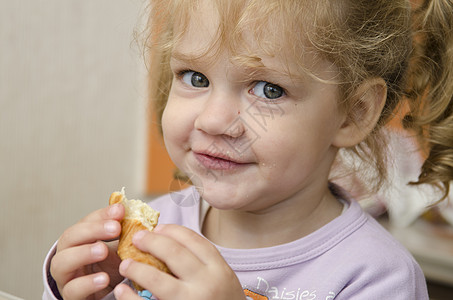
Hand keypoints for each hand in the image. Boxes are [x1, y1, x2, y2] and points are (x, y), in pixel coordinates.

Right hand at [50, 203, 124, 299]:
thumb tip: (142, 217)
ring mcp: (66, 276)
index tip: (120, 211)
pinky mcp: (71, 296)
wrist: (107, 294)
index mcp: (80, 239)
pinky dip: (87, 283)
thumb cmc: (111, 267)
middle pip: (69, 237)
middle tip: (115, 228)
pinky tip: (104, 278)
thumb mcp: (118, 248)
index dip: (102, 215)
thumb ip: (125, 233)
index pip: (85, 221)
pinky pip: (72, 290)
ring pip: (61, 262)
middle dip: (92, 230)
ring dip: (83, 254)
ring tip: (103, 250)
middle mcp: (68, 255)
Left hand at [113, 224, 245, 299]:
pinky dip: (130, 298)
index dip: (172, 230)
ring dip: (137, 268)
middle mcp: (206, 284)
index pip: (194, 241)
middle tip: (137, 238)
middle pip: (174, 253)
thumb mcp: (223, 279)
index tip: (158, 227)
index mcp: (219, 270)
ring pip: (158, 280)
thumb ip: (203, 264)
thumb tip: (168, 241)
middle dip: (152, 241)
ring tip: (126, 264)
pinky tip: (123, 291)